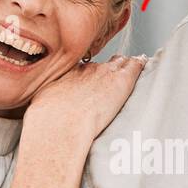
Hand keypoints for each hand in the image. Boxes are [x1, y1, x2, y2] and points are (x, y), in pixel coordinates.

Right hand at [25, 54, 145, 141]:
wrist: (59, 124)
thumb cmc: (47, 123)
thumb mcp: (41, 108)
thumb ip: (46, 106)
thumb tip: (42, 118)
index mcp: (67, 75)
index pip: (83, 69)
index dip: (90, 74)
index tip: (92, 80)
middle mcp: (86, 70)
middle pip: (102, 64)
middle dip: (108, 68)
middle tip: (114, 72)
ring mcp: (105, 73)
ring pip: (120, 62)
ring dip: (125, 66)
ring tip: (133, 66)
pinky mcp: (121, 80)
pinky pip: (135, 66)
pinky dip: (141, 64)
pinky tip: (146, 63)